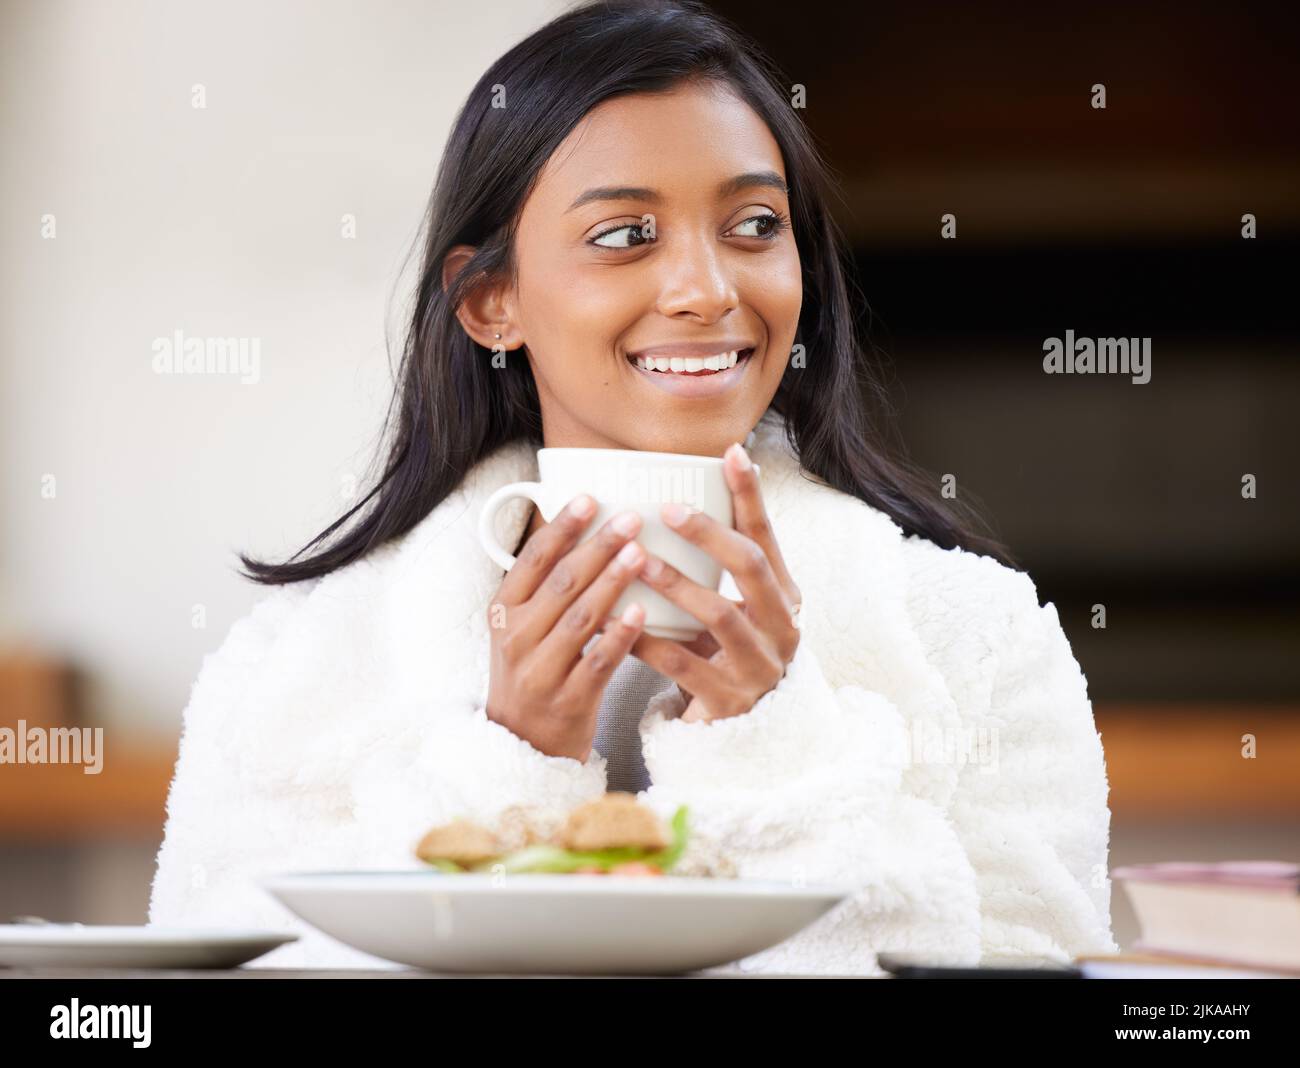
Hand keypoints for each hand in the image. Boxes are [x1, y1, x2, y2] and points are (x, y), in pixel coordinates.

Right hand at [485, 495, 648, 759]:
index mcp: (504, 610)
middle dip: (597, 546)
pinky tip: (640, 610)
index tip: (590, 498)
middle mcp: (517, 637)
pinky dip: (620, 634)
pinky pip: (598, 660)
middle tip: (631, 518)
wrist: (522, 746)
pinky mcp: (569, 700)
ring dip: (612, 581)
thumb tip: (581, 528)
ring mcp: (541, 670)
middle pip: (561, 582)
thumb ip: (544, 586)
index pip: (533, 559)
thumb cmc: (532, 672)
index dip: (562, 527)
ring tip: (640, 553)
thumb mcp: (520, 627)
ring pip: (581, 617)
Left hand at [630, 441, 801, 722]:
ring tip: (639, 561)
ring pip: (722, 615)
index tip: (731, 453)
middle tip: (671, 509)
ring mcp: (759, 667)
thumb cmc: (723, 659)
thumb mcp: (729, 610)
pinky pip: (685, 666)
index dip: (750, 496)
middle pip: (752, 568)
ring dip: (679, 584)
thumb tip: (668, 505)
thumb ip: (712, 571)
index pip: (767, 537)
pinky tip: (619, 625)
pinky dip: (650, 643)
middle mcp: (781, 628)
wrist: (741, 739)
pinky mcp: (730, 702)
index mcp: (782, 599)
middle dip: (712, 535)